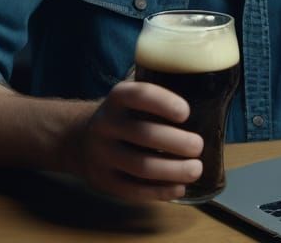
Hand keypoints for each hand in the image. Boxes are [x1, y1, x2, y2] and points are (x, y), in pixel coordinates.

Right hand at [65, 80, 204, 202]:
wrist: (79, 139)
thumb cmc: (122, 116)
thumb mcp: (131, 97)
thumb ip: (156, 93)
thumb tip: (202, 90)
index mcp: (117, 98)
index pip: (139, 95)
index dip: (164, 103)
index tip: (186, 113)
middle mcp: (106, 124)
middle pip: (145, 135)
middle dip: (177, 142)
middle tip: (198, 146)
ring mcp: (102, 155)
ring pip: (141, 166)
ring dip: (173, 170)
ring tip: (195, 169)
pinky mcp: (104, 181)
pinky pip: (134, 190)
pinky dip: (160, 191)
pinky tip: (179, 188)